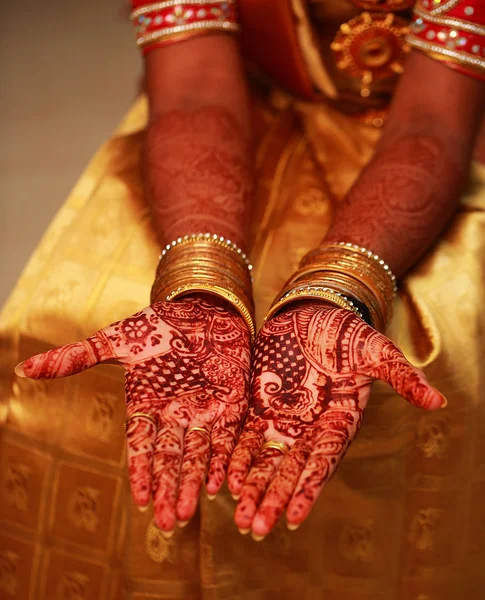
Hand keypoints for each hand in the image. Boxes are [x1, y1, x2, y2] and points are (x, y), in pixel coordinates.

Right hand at [16, 295, 250, 531]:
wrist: (202, 306)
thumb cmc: (157, 324)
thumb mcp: (114, 341)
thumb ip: (76, 358)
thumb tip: (22, 369)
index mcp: (144, 406)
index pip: (141, 446)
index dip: (141, 472)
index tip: (141, 500)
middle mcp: (173, 416)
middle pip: (169, 458)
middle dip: (167, 489)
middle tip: (167, 522)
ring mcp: (202, 411)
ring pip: (196, 454)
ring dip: (193, 482)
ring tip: (188, 512)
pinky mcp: (230, 404)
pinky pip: (226, 436)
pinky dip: (222, 459)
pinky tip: (221, 483)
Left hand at [227, 304, 444, 537]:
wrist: (314, 313)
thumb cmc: (349, 333)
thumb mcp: (377, 351)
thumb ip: (401, 376)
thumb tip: (438, 402)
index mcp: (338, 423)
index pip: (321, 463)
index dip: (306, 490)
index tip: (291, 519)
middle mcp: (308, 429)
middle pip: (288, 471)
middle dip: (271, 498)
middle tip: (254, 528)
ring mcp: (282, 419)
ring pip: (264, 460)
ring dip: (250, 487)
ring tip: (236, 517)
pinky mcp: (259, 406)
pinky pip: (244, 435)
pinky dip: (234, 456)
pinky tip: (221, 479)